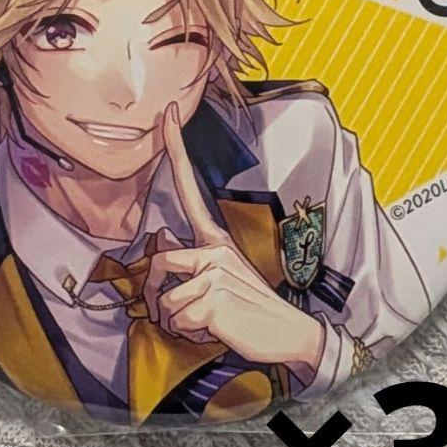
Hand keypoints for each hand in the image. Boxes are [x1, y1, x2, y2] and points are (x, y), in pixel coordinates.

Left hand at [142, 103, 324, 376]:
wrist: (289, 335)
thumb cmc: (248, 310)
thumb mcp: (221, 280)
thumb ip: (191, 265)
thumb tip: (162, 255)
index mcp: (215, 239)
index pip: (189, 186)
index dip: (175, 148)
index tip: (167, 111)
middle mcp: (214, 247)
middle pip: (157, 262)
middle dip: (159, 298)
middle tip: (189, 313)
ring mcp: (215, 269)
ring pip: (163, 299)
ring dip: (177, 320)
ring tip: (207, 322)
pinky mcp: (214, 296)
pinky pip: (177, 318)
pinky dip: (189, 333)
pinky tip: (216, 330)